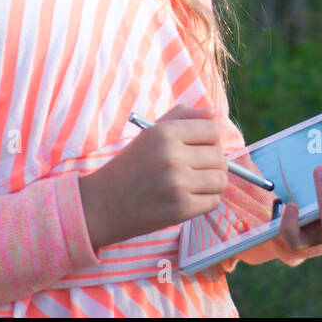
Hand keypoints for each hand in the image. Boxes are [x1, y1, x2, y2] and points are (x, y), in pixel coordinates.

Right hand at [79, 104, 226, 249]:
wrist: (100, 205)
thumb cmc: (129, 166)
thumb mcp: (150, 133)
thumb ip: (183, 117)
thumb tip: (214, 113)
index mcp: (164, 132)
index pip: (213, 130)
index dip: (209, 141)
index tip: (198, 149)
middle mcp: (172, 156)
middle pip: (220, 156)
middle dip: (211, 164)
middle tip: (192, 170)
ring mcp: (177, 184)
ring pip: (220, 180)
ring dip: (211, 184)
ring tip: (192, 185)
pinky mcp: (180, 209)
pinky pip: (213, 202)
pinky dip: (204, 201)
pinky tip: (186, 199)